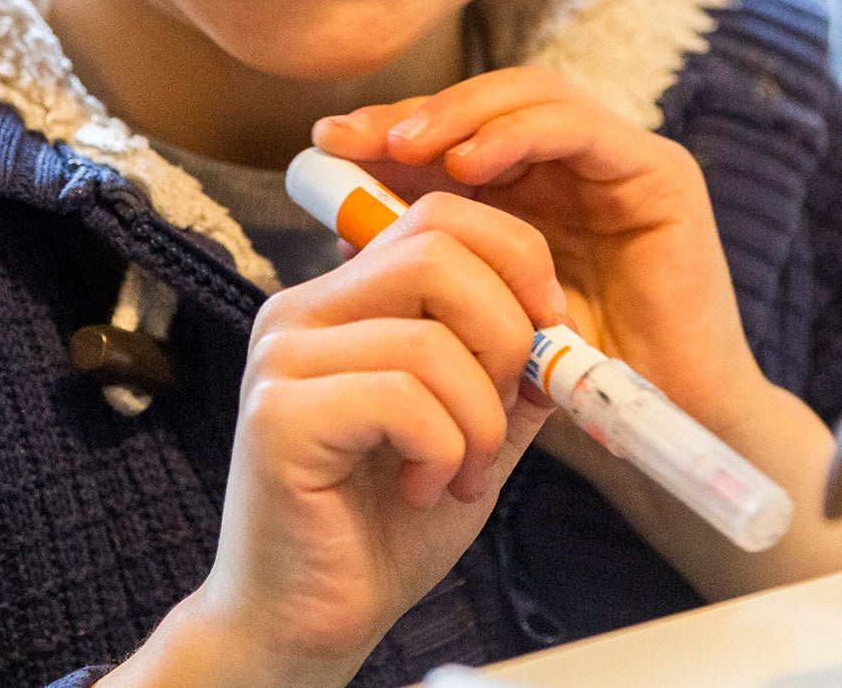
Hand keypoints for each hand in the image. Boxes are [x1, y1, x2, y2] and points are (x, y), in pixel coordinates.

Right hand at [109, 195, 562, 687]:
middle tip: (510, 409)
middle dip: (507, 334)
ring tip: (461, 473)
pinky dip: (442, 451)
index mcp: (344, 302)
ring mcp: (283, 359)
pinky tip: (420, 490)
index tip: (549, 331)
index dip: (515, 259)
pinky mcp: (278, 416)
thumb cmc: (381, 527)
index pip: (439, 220)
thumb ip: (508, 373)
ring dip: (479, 419)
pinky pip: (404, 398)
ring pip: (431, 336)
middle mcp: (302, 313)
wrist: (307, 620)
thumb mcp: (470, 432)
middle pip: (438, 251)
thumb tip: (563, 327)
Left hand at [311, 67, 762, 430]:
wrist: (657, 434)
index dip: (393, 127)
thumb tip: (343, 224)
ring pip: (533, 96)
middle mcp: (580, 167)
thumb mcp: (479, 316)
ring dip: (461, 114)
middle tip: (353, 137)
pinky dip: (517, 133)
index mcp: (537, 191)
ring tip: (403, 145)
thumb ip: (433, 266)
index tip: (327, 144)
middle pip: (490, 102)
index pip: (460, 131)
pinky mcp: (661, 175)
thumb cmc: (568, 387)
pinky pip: (580, 130)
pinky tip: (467, 162)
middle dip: (417, 112)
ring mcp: (622, 165)